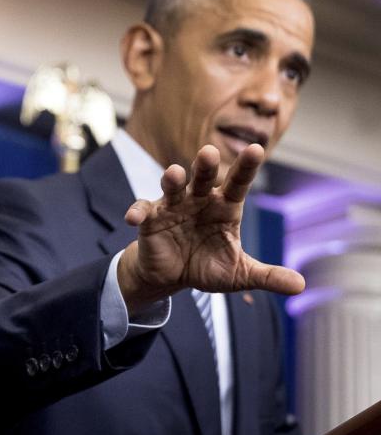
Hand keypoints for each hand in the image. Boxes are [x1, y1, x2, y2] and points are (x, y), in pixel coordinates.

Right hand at [117, 143, 304, 314]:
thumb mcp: (239, 274)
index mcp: (225, 208)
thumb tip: (300, 285)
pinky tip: (133, 218)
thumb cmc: (207, 266)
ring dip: (172, 179)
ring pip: (173, 187)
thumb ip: (267, 275)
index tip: (257, 149)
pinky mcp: (151, 219)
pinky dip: (138, 212)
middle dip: (205, 166)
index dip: (246, 167)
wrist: (172, 276)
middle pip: (204, 178)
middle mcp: (200, 201)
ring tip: (173, 175)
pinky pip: (143, 211)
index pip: (238, 184)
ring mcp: (174, 207)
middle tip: (209, 153)